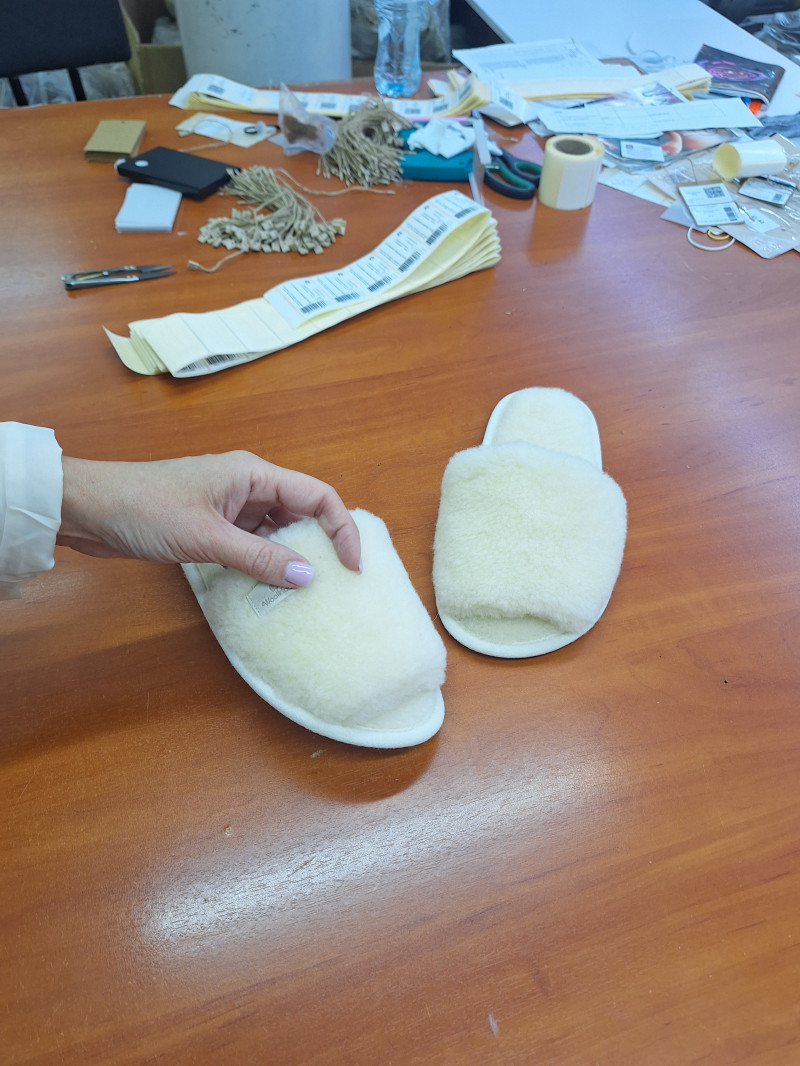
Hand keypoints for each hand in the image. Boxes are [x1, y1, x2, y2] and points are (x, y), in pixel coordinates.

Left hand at [56, 451, 361, 586]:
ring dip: (292, 556)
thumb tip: (308, 577)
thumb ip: (259, 557)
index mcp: (253, 473)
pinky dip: (265, 561)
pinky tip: (269, 585)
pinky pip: (253, 541)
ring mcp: (230, 504)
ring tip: (305, 590)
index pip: (317, 495)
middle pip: (303, 511)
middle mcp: (248, 484)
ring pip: (278, 529)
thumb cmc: (144, 509)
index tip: (351, 566)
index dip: (342, 529)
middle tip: (334, 582)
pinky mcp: (212, 523)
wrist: (87, 508)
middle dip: (322, 544)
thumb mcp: (206, 538)